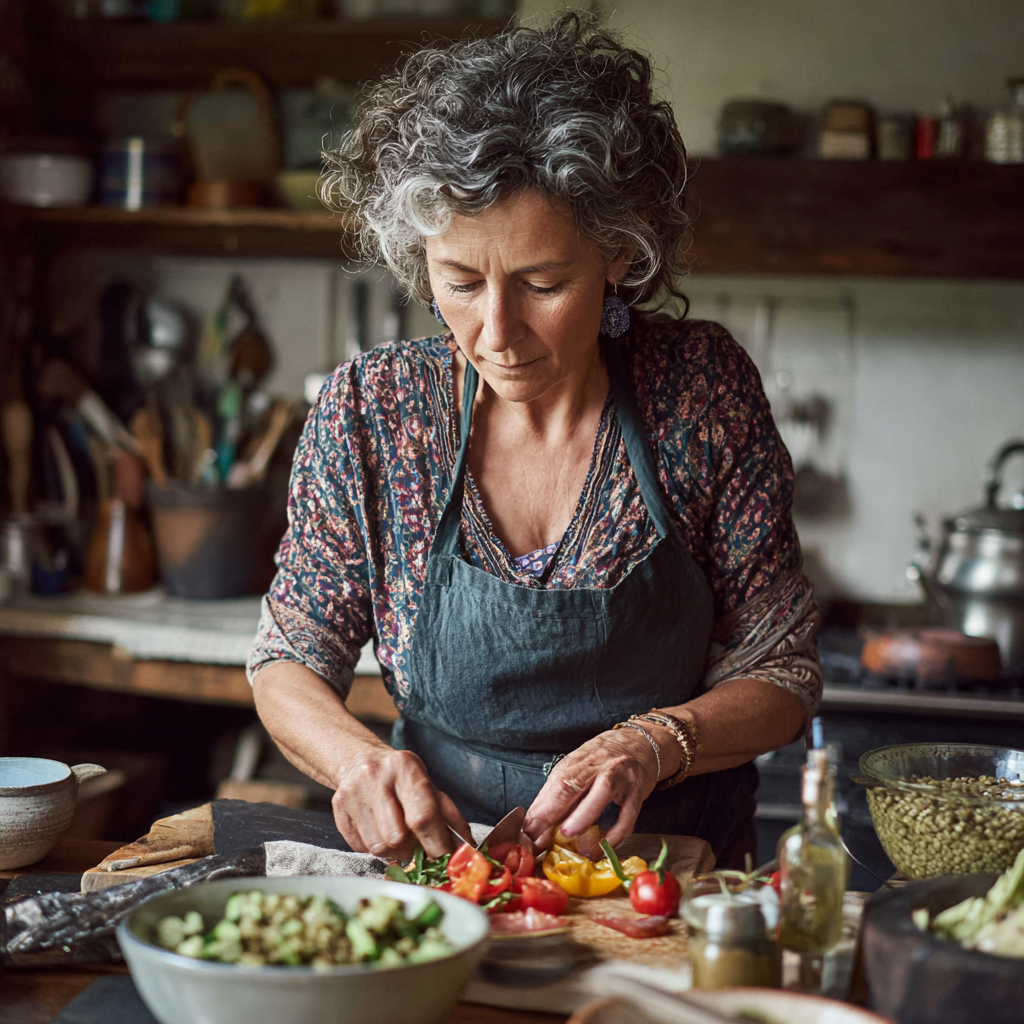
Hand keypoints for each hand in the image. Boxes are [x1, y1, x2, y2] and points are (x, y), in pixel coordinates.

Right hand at [332, 746, 471, 860]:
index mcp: (405, 768)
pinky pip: (360, 848)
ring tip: (398, 835)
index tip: (445, 860)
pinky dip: (375, 848)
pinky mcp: (337, 809)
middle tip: (418, 844)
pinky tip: (379, 831)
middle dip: (412, 849)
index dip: (437, 844)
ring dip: (394, 851)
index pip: (423, 816)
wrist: (360, 760)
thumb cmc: (402, 777)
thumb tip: (464, 849)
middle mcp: (376, 778)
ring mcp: (353, 793)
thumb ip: (448, 816)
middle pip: (397, 837)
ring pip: (378, 847)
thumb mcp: (429, 785)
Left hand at [523, 726, 671, 849]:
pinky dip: (617, 832)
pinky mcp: (637, 791)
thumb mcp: (579, 768)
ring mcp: (619, 777)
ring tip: (568, 836)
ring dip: (583, 816)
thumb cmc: (604, 759)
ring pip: (602, 792)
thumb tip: (537, 823)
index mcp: (579, 761)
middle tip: (539, 837)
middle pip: (573, 784)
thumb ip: (560, 793)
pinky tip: (604, 845)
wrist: (640, 743)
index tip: (527, 831)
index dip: (541, 808)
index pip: (556, 783)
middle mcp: (598, 765)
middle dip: (553, 812)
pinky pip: (628, 813)